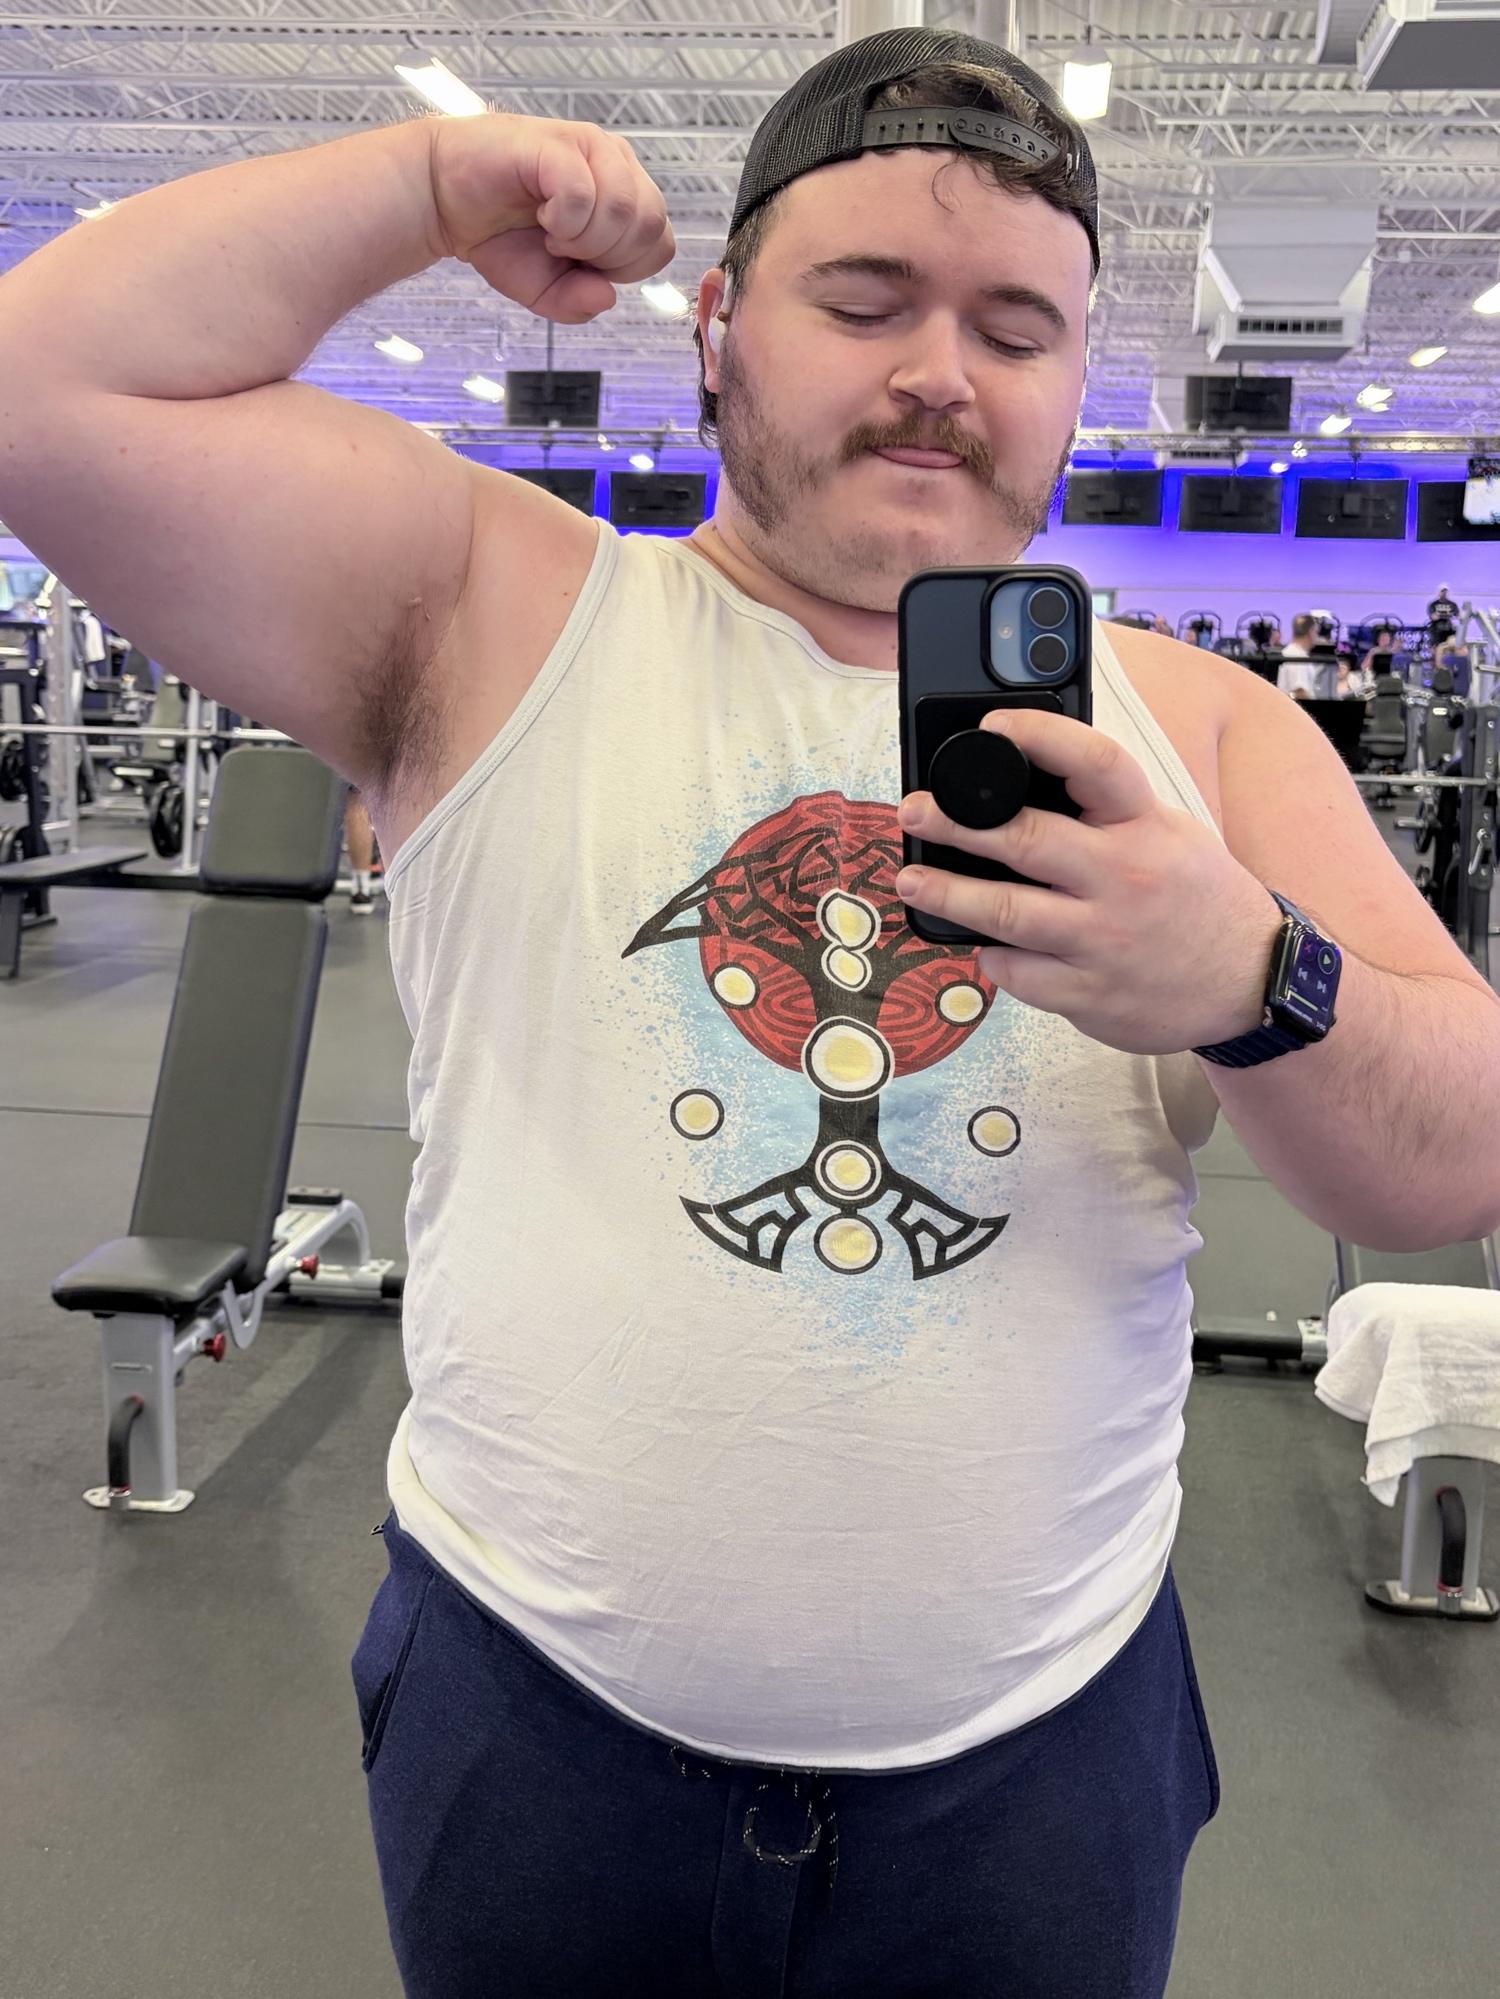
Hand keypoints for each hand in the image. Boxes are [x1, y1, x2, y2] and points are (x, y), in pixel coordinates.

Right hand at [429, 114, 673, 322]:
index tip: (582, 264)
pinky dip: (563, 221)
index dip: (625, 269)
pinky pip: (585, 194)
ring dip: (584, 239)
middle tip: (564, 248)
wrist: (444, 200)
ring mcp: (588, 148)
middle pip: (651, 226)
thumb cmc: (499, 236)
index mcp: (624, 193)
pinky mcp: (556, 144)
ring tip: (550, 231)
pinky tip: (542, 216)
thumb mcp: (544, 290)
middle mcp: (615, 164)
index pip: (661, 243)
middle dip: (607, 256)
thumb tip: (607, 298)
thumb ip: (579, 303)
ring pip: (625, 209)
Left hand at [894, 709, 1284, 1054]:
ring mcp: (1105, 940)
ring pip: (1006, 913)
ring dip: (947, 894)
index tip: (991, 728)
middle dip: (955, 823)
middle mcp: (1124, 878)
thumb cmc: (1197, 897)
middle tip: (913, 811)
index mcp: (1145, 825)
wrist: (1252, 980)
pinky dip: (993, 956)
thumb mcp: (1170, 833)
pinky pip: (1019, 973)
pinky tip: (981, 944)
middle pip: (1024, 839)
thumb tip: (1022, 781)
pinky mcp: (1091, 994)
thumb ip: (1106, 810)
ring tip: (912, 880)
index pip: (1092, 762)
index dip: (1038, 736)